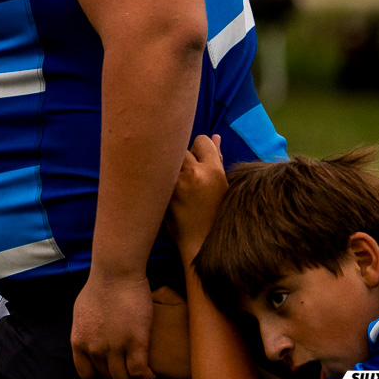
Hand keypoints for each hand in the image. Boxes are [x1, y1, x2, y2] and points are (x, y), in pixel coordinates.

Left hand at [72, 268, 155, 378]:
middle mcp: (94, 348)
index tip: (110, 366)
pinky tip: (151, 371)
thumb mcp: (82, 313)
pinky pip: (140, 373)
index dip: (100, 373)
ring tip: (141, 369)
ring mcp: (114, 347)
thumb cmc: (100, 287)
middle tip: (130, 365)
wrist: (116, 273)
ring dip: (133, 377)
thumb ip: (86, 331)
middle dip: (119, 374)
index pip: (86, 373)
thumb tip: (91, 342)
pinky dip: (146, 376)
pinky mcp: (135, 343)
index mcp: (79, 341)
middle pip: (108, 377)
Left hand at [167, 134, 228, 260]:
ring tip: (176, 177)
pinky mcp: (159, 192)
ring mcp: (173, 184)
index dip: (200, 148)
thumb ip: (217, 159)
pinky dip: (158, 174)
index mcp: (212, 172)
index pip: (201, 140)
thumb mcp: (222, 185)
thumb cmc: (215, 213)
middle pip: (180, 145)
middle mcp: (192, 174)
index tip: (200, 158)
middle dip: (182, 153)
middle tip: (185, 168)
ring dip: (168, 161)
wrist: (199, 242)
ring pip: (166, 156)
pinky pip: (155, 171)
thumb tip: (215, 136)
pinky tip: (163, 185)